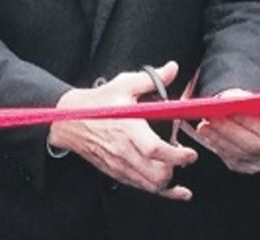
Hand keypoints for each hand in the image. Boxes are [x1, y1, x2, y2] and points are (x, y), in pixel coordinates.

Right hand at [47, 62, 196, 198]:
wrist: (69, 121)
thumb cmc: (96, 104)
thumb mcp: (123, 85)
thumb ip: (151, 79)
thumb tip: (172, 69)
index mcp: (127, 128)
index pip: (155, 149)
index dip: (177, 155)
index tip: (190, 153)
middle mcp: (124, 151)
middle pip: (157, 174)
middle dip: (176, 168)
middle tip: (184, 155)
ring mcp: (119, 165)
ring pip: (151, 186)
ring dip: (169, 180)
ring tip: (176, 167)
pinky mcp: (116, 172)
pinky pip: (141, 188)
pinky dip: (160, 191)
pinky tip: (174, 189)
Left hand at [194, 89, 259, 173]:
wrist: (252, 114)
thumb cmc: (252, 103)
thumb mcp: (251, 95)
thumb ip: (241, 99)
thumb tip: (225, 102)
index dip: (249, 121)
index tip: (228, 110)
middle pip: (254, 145)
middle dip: (229, 130)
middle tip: (210, 118)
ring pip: (240, 153)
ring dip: (219, 138)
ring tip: (204, 125)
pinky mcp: (249, 166)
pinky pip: (232, 159)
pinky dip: (218, 146)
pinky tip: (209, 135)